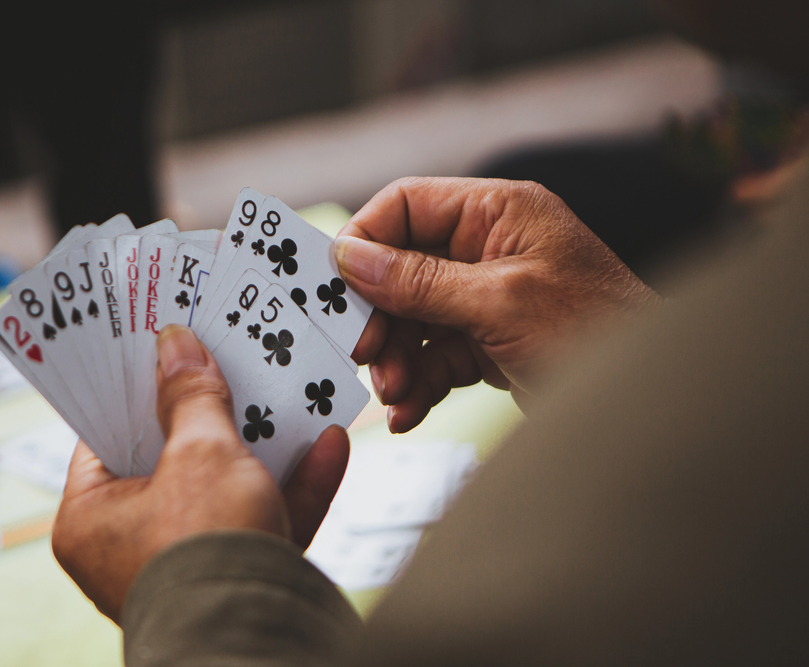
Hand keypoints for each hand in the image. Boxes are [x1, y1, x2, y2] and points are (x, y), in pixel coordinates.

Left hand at [51, 325, 349, 622]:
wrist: (260, 639)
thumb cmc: (207, 550)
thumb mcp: (201, 455)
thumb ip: (193, 397)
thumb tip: (177, 345)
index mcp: (94, 520)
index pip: (107, 436)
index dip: (137, 387)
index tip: (160, 347)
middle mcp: (135, 545)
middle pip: (173, 458)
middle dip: (210, 410)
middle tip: (223, 357)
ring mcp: (193, 561)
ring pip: (229, 486)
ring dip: (264, 441)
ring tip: (286, 390)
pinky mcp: (243, 575)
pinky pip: (267, 518)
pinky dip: (297, 483)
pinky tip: (329, 443)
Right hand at [338, 177, 658, 426]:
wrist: (652, 406)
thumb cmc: (600, 334)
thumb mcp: (501, 304)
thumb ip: (421, 280)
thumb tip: (351, 258)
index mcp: (498, 212)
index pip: (406, 206)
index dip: (364, 241)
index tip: (336, 287)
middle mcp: (488, 249)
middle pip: (400, 270)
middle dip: (379, 318)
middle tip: (364, 356)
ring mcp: (487, 300)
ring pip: (412, 320)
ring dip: (395, 360)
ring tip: (394, 394)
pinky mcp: (489, 344)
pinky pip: (434, 358)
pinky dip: (417, 385)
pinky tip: (408, 412)